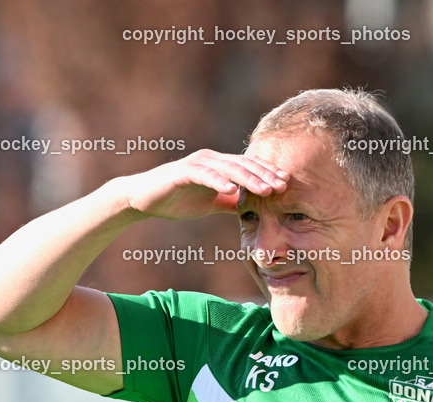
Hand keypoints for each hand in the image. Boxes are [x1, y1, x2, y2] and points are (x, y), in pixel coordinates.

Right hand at [123, 149, 288, 219]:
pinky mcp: (183, 172)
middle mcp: (212, 159)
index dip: (269, 174)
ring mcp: (198, 163)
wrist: (144, 199)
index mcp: (221, 165)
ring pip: (229, 169)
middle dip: (266, 176)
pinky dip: (219, 182)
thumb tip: (254, 210)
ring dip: (250, 179)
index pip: (250, 168)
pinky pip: (205, 175)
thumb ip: (232, 203)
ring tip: (266, 190)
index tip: (288, 185)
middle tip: (285, 187)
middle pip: (244, 166)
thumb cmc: (178, 200)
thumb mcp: (212, 204)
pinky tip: (232, 191)